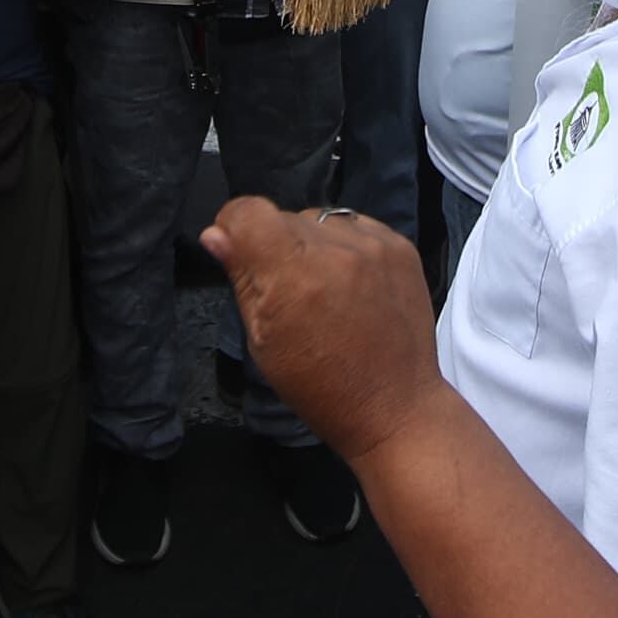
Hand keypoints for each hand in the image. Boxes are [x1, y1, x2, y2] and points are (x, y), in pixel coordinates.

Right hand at [198, 196, 442, 465]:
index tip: (237, 249)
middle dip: (275, 244)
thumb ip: (242, 279)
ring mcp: (374, 244)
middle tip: (289, 290)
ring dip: (312, 244)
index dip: (234, 225)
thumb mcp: (263, 342)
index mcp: (294, 273)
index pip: (249, 210)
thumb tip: (216, 234)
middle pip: (284, 216)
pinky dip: (345, 247)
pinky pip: (357, 226)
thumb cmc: (319, 386)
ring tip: (325, 288)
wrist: (393, 406)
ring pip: (320, 220)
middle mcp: (335, 248)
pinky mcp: (401, 247)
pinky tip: (352, 284)